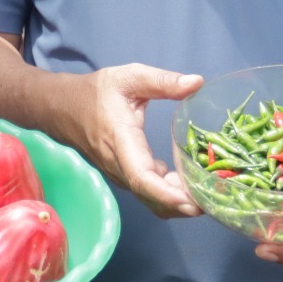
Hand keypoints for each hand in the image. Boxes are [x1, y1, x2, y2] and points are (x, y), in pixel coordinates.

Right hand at [73, 64, 203, 218]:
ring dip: (181, 201)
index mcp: (121, 142)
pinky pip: (150, 194)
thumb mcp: (129, 77)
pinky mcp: (126, 177)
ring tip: (211, 188)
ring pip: (152, 200)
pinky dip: (172, 194)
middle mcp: (120, 167)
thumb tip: (197, 82)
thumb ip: (163, 81)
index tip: (192, 201)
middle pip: (153, 198)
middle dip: (185, 204)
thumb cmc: (96, 92)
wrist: (63, 108)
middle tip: (219, 197)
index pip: (142, 177)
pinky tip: (192, 179)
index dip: (167, 193)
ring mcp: (122, 176)